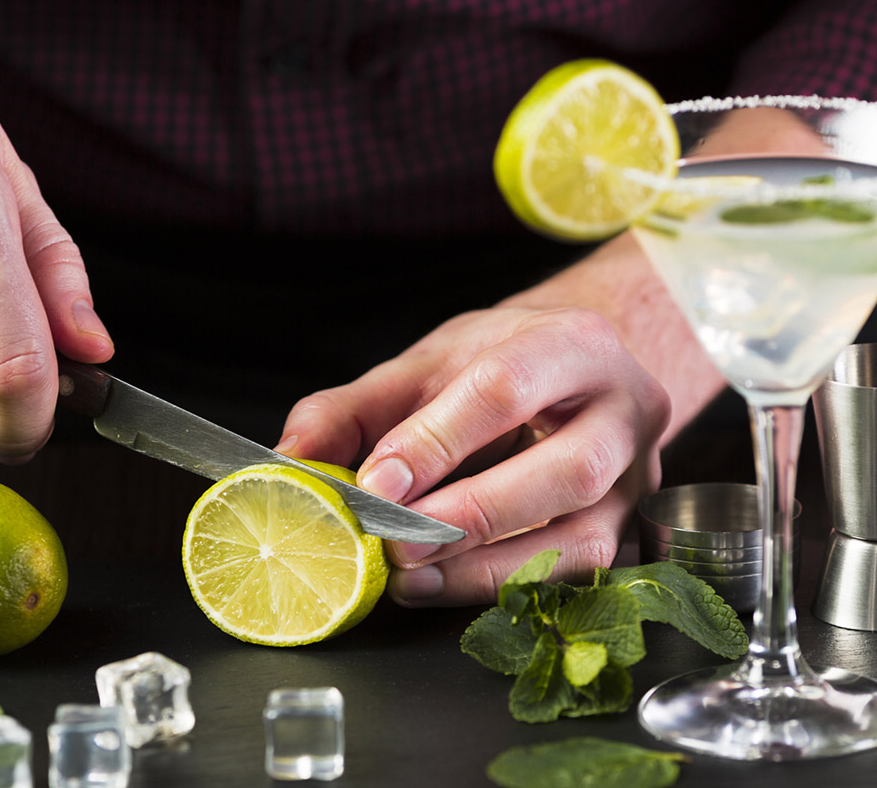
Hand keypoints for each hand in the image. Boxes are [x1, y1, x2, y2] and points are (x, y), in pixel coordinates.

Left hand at [277, 306, 669, 606]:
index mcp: (572, 343)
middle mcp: (625, 409)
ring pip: (581, 537)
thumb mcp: (426, 363)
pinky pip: (577, 574)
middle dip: (472, 514)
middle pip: (566, 470)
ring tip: (411, 575)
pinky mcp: (629, 529)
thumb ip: (354, 407)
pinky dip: (506, 586)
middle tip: (395, 542)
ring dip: (487, 567)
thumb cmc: (503, 361)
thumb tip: (291, 459)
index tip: (375, 484)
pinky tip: (446, 585)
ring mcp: (639, 476)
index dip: (435, 442)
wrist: (579, 371)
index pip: (505, 388)